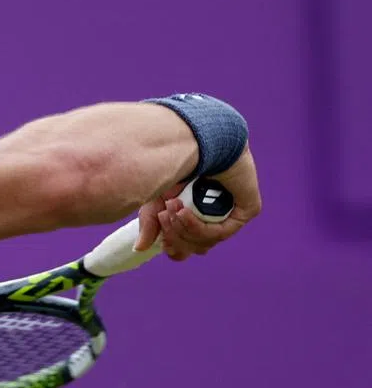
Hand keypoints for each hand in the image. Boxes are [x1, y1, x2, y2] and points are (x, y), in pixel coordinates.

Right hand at [135, 146, 261, 259]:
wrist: (198, 138)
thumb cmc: (176, 161)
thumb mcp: (155, 197)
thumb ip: (150, 223)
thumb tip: (141, 248)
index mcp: (197, 215)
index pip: (188, 246)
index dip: (174, 248)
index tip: (162, 243)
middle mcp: (215, 217)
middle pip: (194, 248)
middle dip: (174, 236)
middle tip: (163, 215)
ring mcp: (232, 214)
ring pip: (205, 242)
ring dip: (182, 229)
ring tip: (172, 207)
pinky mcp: (246, 211)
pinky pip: (220, 232)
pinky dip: (197, 226)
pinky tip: (183, 212)